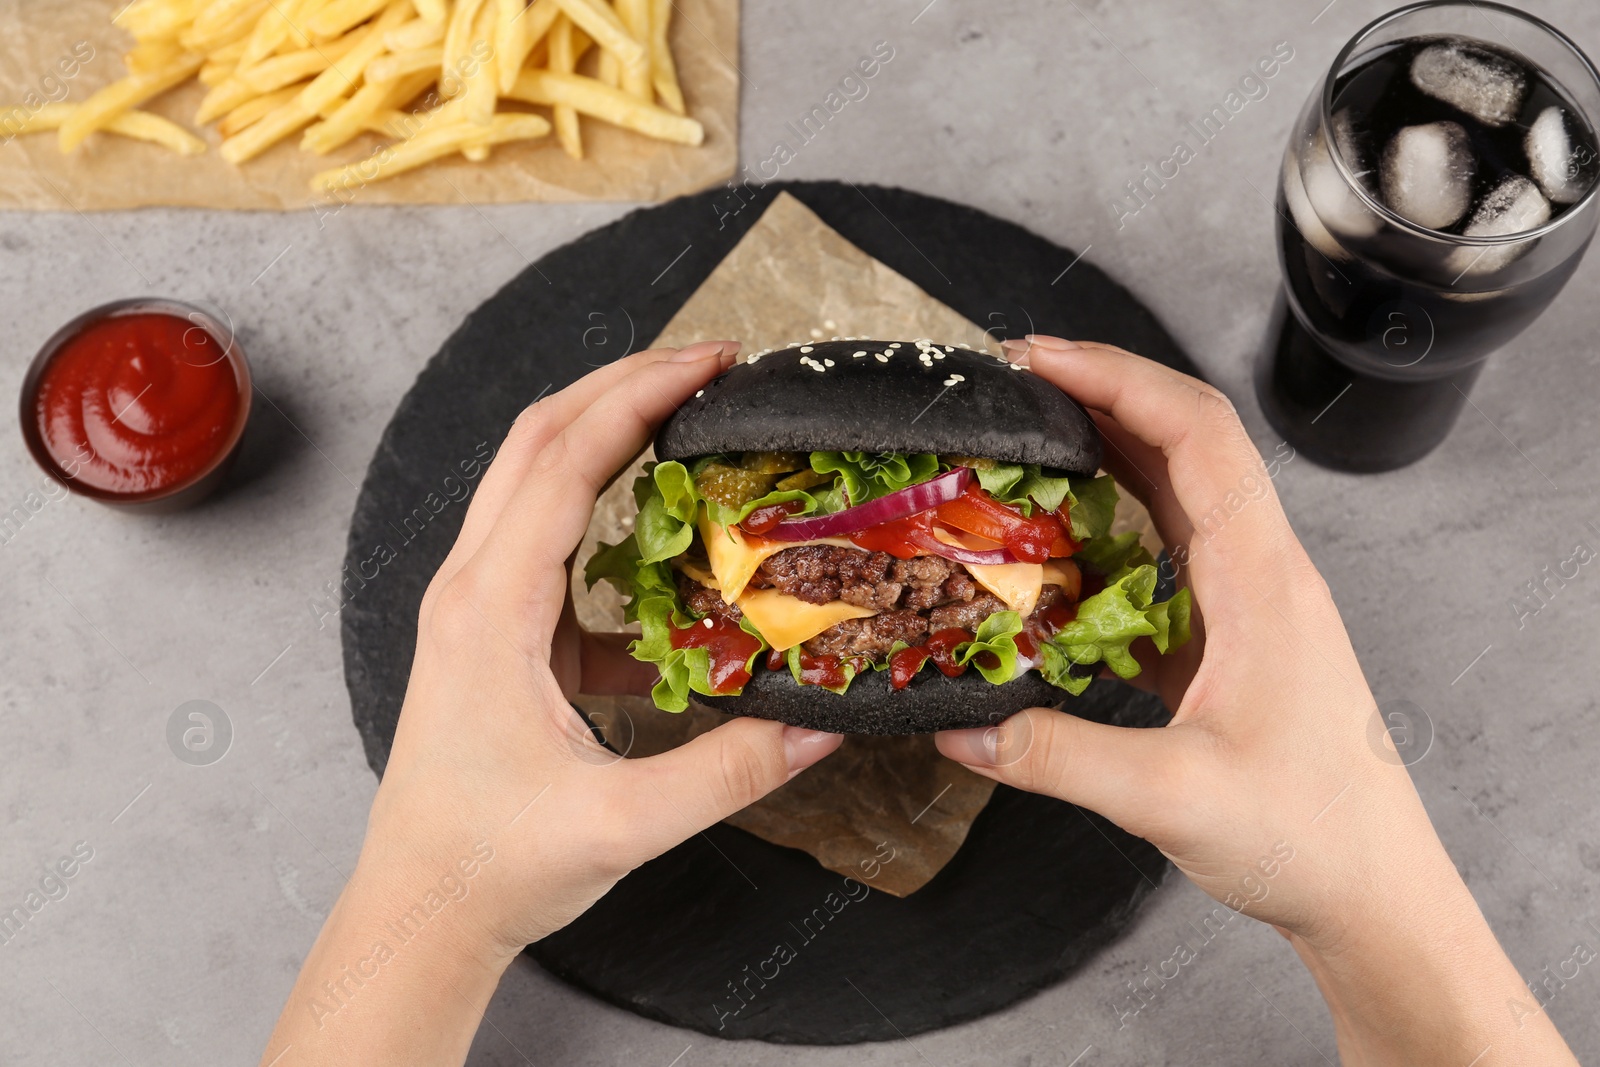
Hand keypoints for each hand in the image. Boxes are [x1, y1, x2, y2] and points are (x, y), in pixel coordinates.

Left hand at [261, 341, 841, 1065]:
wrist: (421, 912)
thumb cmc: (491, 865)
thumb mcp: (623, 824)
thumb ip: (731, 771)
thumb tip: (822, 723)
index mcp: (491, 610)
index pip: (566, 461)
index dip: (641, 397)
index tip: (712, 364)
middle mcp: (472, 587)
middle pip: (539, 439)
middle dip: (624, 383)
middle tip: (711, 363)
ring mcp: (476, 607)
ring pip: (534, 480)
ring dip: (607, 433)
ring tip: (689, 417)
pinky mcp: (493, 634)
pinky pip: (551, 547)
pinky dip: (608, 518)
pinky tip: (672, 555)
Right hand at [936, 336, 1575, 1066]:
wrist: (1372, 891)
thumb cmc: (1309, 834)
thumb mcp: (1170, 797)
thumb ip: (1054, 756)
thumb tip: (959, 724)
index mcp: (1262, 578)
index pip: (1197, 433)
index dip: (1116, 379)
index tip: (1038, 360)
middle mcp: (1260, 570)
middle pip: (1183, 442)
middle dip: (1097, 396)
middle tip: (1010, 387)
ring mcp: (1248, 600)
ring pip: (1174, 493)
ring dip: (1102, 457)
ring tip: (1020, 448)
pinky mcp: (1229, 636)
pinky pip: (1164, 554)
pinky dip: (1105, 531)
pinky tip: (1053, 549)